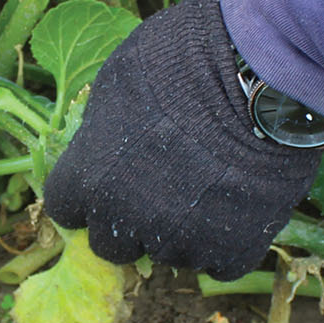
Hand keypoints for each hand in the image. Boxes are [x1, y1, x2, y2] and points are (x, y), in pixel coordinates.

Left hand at [44, 0, 323, 280]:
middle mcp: (128, 220)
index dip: (88, 195)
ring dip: (181, 230)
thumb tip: (102, 144)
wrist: (256, 74)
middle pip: (113, 244)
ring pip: (170, 253)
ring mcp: (181, 239)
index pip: (67, 209)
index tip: (110, 179)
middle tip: (161, 187)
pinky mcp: (232, 249)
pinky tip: (236, 203)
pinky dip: (227, 241)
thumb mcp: (117, 79)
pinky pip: (220, 263)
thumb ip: (102, 129)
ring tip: (209, 185)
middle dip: (130, 222)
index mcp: (90, 180)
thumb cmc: (181, 59)